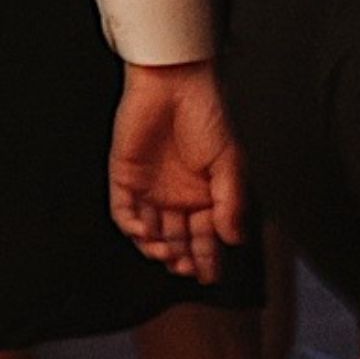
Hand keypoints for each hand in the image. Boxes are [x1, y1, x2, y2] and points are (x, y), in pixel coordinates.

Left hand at [106, 59, 245, 280]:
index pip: (207, 236)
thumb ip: (232, 202)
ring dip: (157, 248)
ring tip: (167, 254)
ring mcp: (151, 189)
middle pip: (178, 239)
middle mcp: (178, 195)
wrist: (175, 82)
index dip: (209, 258)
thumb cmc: (208, 113)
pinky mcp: (126, 179)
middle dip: (183, 258)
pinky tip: (145, 235)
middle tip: (188, 269)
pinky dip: (133, 228)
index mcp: (207, 193)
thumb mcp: (230, 162)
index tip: (211, 276)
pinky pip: (124, 213)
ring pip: (150, 233)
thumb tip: (235, 238)